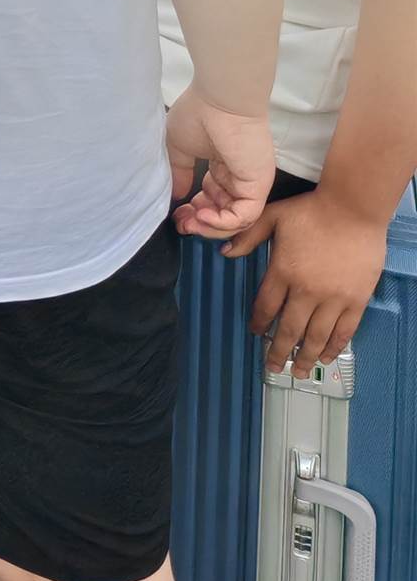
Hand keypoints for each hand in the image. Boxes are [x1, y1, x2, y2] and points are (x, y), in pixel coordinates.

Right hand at [166, 86, 275, 237]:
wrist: (220, 99)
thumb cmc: (199, 114)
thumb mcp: (179, 146)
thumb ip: (179, 172)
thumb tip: (177, 195)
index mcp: (222, 167)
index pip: (213, 200)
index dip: (195, 212)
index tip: (178, 215)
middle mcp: (238, 177)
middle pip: (224, 214)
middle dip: (201, 224)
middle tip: (182, 225)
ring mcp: (250, 183)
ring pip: (235, 220)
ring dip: (211, 227)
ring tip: (191, 223)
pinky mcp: (258, 186)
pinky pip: (244, 215)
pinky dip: (223, 222)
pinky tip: (203, 216)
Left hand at [227, 188, 388, 374]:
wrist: (352, 209)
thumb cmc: (312, 210)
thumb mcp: (273, 216)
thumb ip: (248, 236)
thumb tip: (225, 252)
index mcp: (283, 271)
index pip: (266, 306)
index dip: (259, 322)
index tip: (255, 332)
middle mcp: (306, 291)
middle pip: (289, 329)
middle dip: (278, 351)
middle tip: (272, 367)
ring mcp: (333, 298)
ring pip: (316, 336)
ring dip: (305, 356)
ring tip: (298, 371)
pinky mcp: (356, 301)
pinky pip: (344, 332)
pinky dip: (334, 347)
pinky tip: (327, 357)